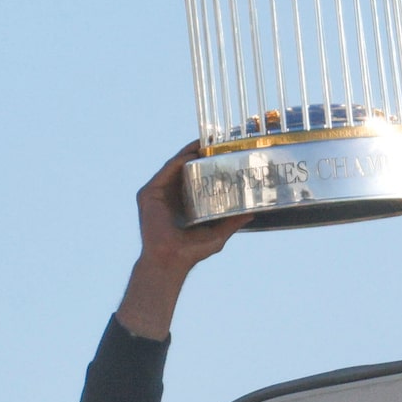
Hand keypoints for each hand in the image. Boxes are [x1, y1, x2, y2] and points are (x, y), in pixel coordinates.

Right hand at [136, 142, 247, 272]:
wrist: (171, 259)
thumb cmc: (192, 251)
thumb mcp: (218, 233)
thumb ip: (232, 221)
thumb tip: (253, 212)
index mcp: (186, 202)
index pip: (196, 178)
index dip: (207, 164)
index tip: (221, 153)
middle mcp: (171, 195)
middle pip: (185, 168)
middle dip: (197, 154)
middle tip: (213, 141)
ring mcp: (159, 193)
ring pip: (174, 167)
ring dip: (188, 153)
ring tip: (203, 142)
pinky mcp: (149, 194)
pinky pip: (165, 173)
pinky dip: (177, 162)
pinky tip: (189, 155)